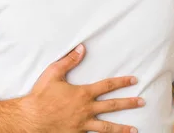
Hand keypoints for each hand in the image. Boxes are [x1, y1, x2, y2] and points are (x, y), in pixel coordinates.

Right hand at [20, 43, 143, 132]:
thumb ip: (69, 60)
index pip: (107, 86)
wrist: (30, 119)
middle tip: (142, 102)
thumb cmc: (41, 95)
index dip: (122, 82)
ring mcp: (82, 124)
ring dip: (122, 129)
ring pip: (107, 127)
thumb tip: (82, 48)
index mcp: (83, 93)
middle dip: (129, 103)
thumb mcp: (54, 73)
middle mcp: (86, 110)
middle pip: (112, 106)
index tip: (134, 80)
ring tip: (134, 130)